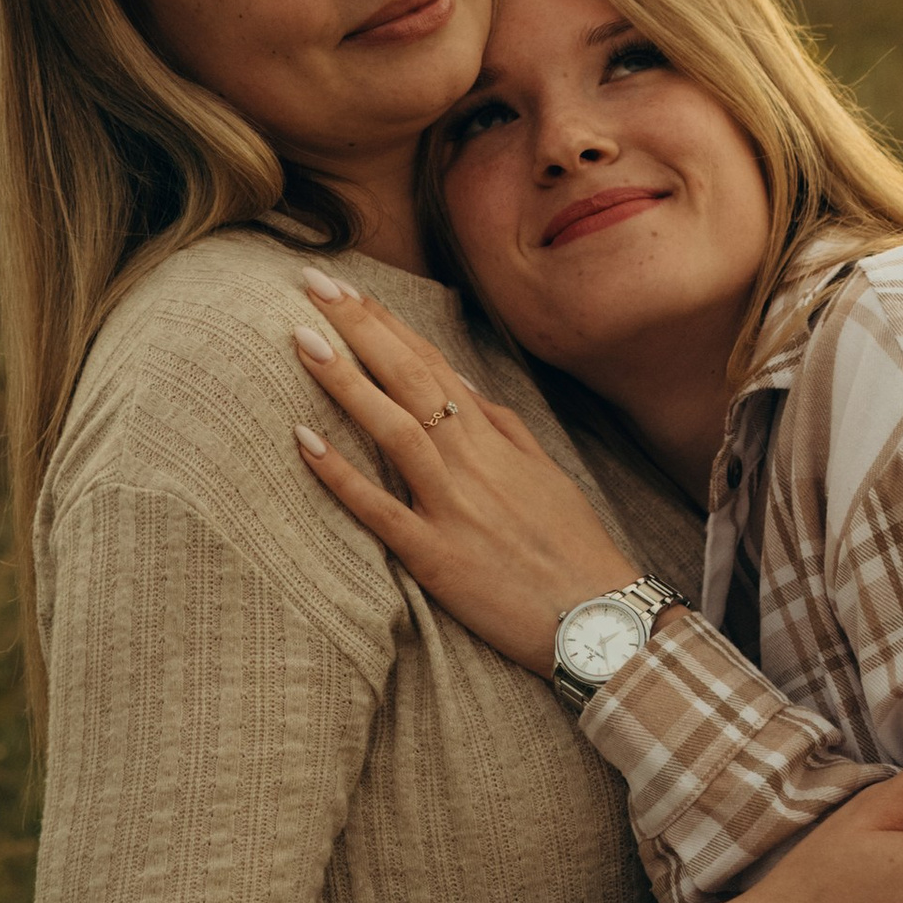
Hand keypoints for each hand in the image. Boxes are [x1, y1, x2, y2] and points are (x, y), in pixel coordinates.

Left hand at [287, 276, 629, 671]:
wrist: (600, 620)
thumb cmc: (573, 548)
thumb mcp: (545, 473)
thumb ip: (502, 426)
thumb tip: (459, 381)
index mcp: (494, 439)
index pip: (431, 364)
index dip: (387, 323)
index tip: (346, 287)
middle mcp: (471, 462)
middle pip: (409, 379)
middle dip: (360, 327)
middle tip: (312, 283)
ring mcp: (452, 507)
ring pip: (394, 430)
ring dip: (347, 382)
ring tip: (302, 340)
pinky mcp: (436, 557)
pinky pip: (381, 510)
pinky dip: (341, 475)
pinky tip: (304, 440)